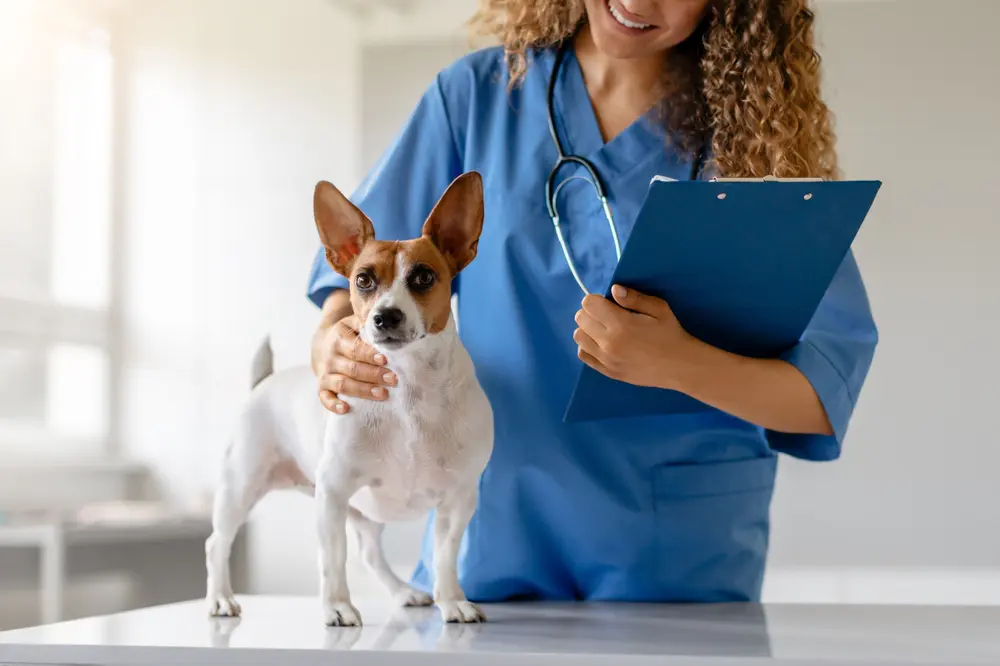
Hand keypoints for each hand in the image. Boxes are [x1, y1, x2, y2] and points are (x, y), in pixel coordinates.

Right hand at [317, 314, 396, 413]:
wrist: (325, 345)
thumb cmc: (349, 335)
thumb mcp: (355, 324)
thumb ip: (369, 323)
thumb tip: (388, 324)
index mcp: (339, 339)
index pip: (355, 348)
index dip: (370, 355)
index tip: (385, 360)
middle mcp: (330, 357)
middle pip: (352, 368)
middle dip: (373, 375)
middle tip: (392, 379)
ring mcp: (325, 373)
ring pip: (342, 384)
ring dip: (362, 390)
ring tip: (382, 394)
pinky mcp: (322, 388)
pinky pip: (325, 399)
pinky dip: (333, 405)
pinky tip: (346, 409)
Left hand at [573, 284, 698, 389]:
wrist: (679, 366)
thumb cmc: (670, 334)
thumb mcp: (659, 309)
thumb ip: (634, 298)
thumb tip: (614, 289)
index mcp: (621, 324)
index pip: (589, 304)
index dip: (597, 299)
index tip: (608, 303)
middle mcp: (608, 342)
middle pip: (581, 319)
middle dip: (591, 312)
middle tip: (607, 316)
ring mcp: (606, 359)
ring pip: (578, 336)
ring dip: (587, 329)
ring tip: (604, 329)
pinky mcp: (607, 371)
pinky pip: (583, 355)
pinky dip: (588, 346)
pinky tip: (602, 344)